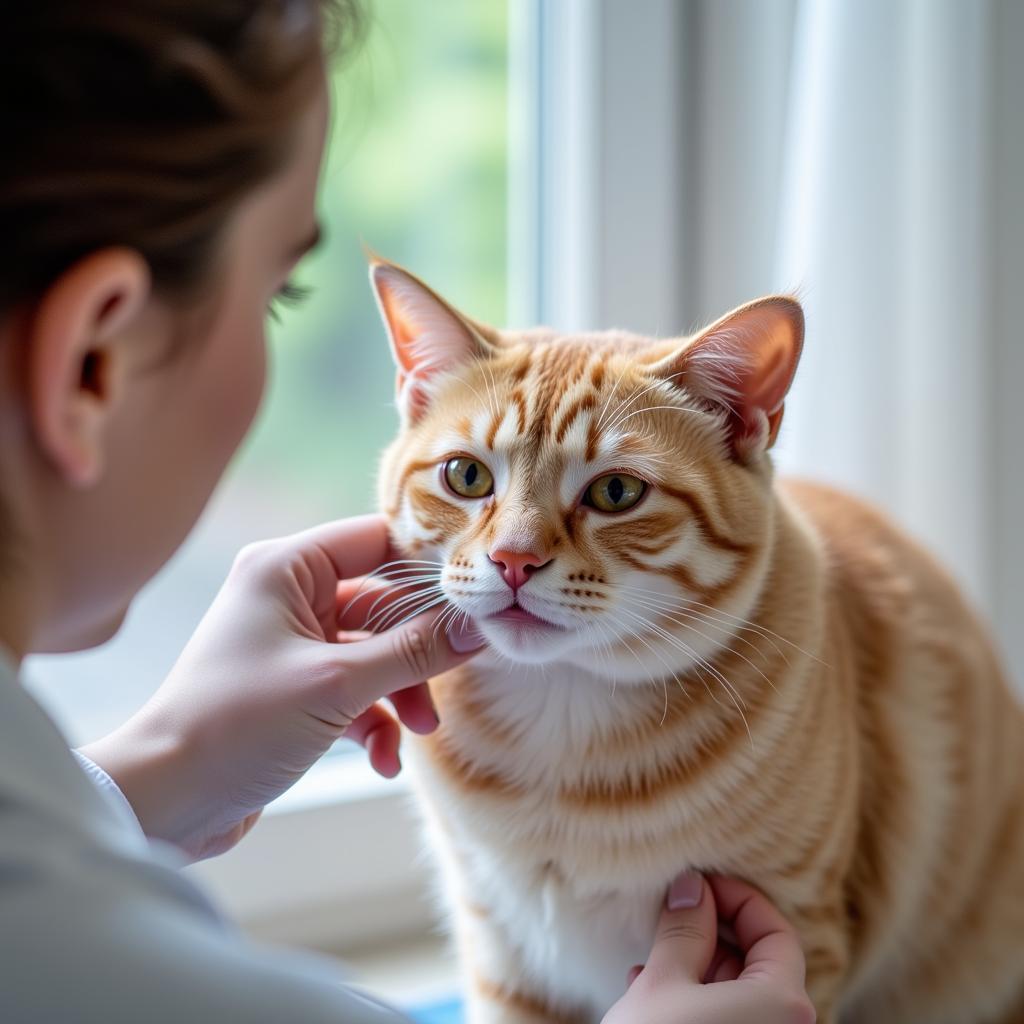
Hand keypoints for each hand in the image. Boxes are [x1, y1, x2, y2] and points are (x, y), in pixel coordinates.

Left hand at [81, 514, 482, 860]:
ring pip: (374, 651)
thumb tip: (478, 626)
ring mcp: (291, 643)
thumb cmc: (235, 726)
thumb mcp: (337, 684)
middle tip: (452, 681)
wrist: (166, 803)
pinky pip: (354, 688)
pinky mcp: (294, 687)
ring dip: (401, 692)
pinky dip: (374, 721)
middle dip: (418, 649)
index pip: (377, 540)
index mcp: (285, 568)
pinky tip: (382, 761)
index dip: (427, 567)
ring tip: (418, 734)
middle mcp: (287, 595)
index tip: (475, 597)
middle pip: (383, 603)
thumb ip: (415, 651)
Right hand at [604, 873, 814, 1023]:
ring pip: (742, 998)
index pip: (776, 932)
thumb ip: (684, 929)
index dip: (736, 898)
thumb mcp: (663, 982)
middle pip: (761, 966)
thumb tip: (693, 887)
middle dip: (714, 934)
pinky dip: (699, 1004)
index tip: (697, 885)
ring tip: (654, 956)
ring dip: (700, 969)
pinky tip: (651, 992)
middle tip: (673, 914)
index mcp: (784, 1005)